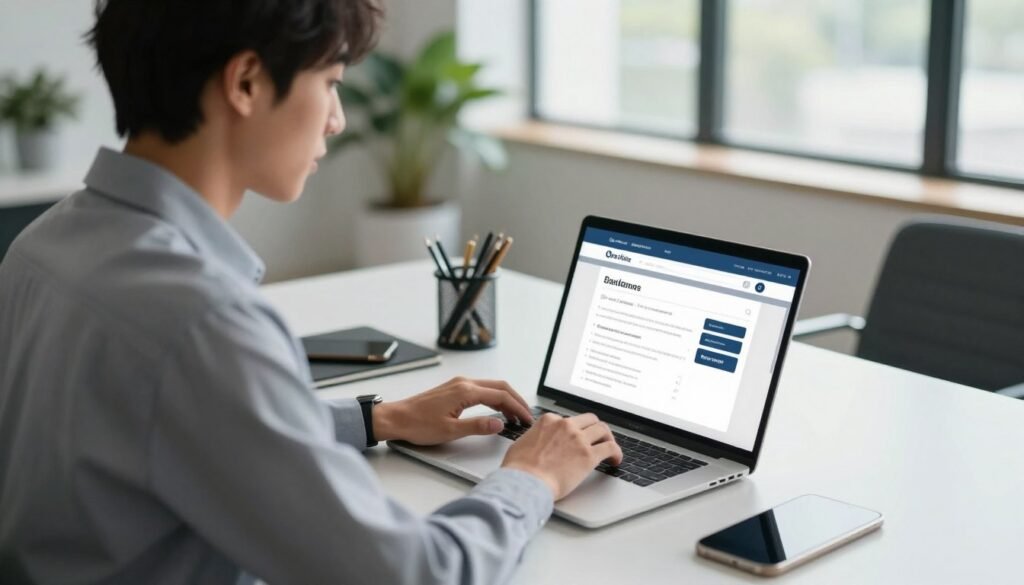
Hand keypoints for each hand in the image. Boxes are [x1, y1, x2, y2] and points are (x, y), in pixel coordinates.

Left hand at [372, 377, 533, 445]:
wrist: (396, 418)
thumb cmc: (418, 425)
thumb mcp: (450, 431)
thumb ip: (477, 426)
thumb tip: (500, 424)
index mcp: (465, 391)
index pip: (501, 396)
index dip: (517, 408)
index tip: (526, 419)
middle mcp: (464, 383)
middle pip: (500, 387)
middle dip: (516, 401)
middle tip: (526, 416)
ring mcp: (458, 384)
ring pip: (491, 386)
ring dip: (506, 398)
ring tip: (515, 415)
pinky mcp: (454, 388)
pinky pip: (481, 389)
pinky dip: (494, 397)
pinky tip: (496, 410)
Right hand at [501, 412, 622, 499]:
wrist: (525, 483)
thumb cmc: (519, 469)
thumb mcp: (521, 444)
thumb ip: (534, 438)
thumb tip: (536, 442)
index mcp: (549, 421)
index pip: (570, 420)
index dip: (576, 429)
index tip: (578, 437)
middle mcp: (566, 426)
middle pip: (590, 420)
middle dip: (595, 429)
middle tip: (598, 439)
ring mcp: (578, 440)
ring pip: (603, 430)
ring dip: (608, 438)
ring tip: (610, 449)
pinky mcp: (588, 456)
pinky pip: (610, 448)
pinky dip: (616, 452)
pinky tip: (615, 460)